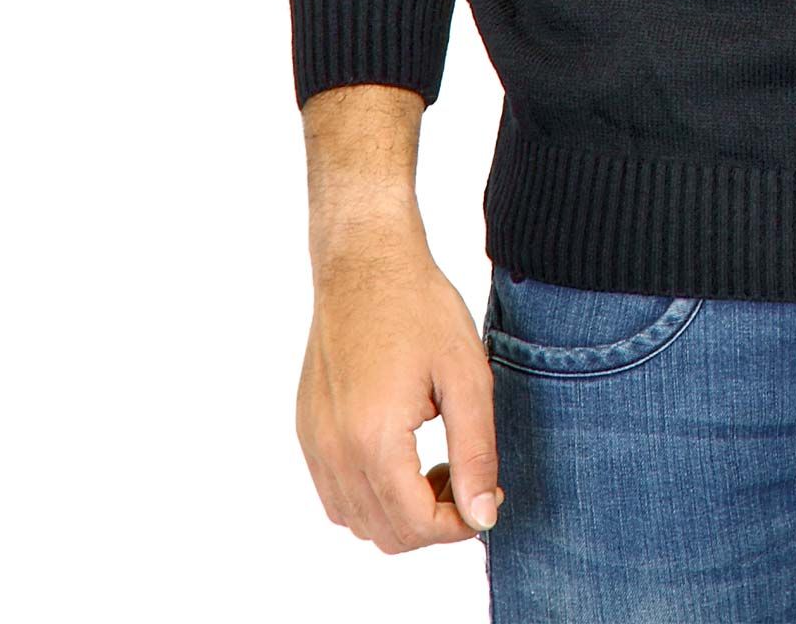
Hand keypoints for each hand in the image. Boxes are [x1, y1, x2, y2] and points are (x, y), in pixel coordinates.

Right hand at [296, 212, 503, 553]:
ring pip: (358, 521)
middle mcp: (335, 451)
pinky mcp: (307, 431)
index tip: (488, 499)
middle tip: (467, 480)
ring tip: (438, 466)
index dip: (460, 525)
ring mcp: (315, 443)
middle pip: (387, 533)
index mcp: (375, 439)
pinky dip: (371, 496)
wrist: (365, 262)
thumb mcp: (466, 376)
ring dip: (402, 514)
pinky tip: (403, 456)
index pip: (416, 526)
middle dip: (434, 523)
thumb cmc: (419, 307)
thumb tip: (483, 516)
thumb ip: (476, 453)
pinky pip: (336, 495)